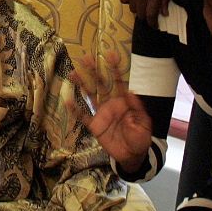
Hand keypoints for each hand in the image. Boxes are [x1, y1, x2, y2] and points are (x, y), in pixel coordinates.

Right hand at [70, 50, 152, 172]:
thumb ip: (137, 109)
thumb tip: (131, 92)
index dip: (115, 70)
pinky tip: (67, 101)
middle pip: (101, 85)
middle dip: (94, 71)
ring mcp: (102, 114)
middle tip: (86, 58)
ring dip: (82, 84)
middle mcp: (111, 104)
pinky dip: (76, 110)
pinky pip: (84, 116)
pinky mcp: (95, 126)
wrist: (132, 155)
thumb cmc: (140, 138)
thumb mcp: (144, 124)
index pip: (119, 83)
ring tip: (73, 73)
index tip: (111, 55)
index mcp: (125, 102)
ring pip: (90, 96)